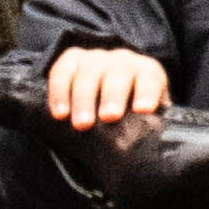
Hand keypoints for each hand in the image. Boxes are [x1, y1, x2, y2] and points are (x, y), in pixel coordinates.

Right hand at [45, 46, 171, 127]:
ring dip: (84, 99)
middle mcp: (122, 61)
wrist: (110, 93)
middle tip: (109, 117)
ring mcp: (95, 58)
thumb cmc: (131, 112)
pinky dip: (59, 92)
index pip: (149, 78)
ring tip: (82, 124)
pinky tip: (59, 114)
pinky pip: (62, 71)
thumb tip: (148, 151)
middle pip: (117, 74)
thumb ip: (147, 127)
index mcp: (147, 72)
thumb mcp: (146, 118)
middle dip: (113, 95)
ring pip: (88, 73)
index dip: (146, 92)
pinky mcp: (72, 60)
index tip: (143, 109)